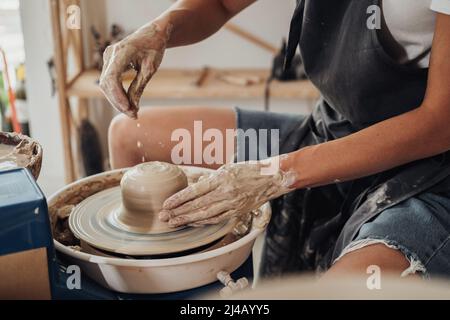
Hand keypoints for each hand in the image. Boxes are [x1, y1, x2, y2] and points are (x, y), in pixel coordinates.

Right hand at [99, 21, 170, 117]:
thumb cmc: (154, 48)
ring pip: (106, 85)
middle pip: (107, 84)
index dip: (118, 96)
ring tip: (133, 112)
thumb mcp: (150, 68)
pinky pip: (109, 82)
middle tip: (134, 115)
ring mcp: (108, 57)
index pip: (112, 78)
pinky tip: (129, 104)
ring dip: (117, 100)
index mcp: (122, 51)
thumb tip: (132, 107)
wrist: (153, 33)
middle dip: (118, 102)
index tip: (129, 109)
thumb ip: (139, 86)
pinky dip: (118, 94)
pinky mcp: (109, 62)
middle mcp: (110, 54)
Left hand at [159, 160, 295, 226]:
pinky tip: (191, 223)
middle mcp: (226, 193)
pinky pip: (216, 219)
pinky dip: (202, 222)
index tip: (166, 204)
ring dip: (187, 220)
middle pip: (197, 205)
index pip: (195, 191)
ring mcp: (232, 204)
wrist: (270, 180)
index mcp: (221, 179)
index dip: (178, 199)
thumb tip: (193, 188)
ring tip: (174, 222)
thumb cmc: (247, 170)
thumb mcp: (227, 169)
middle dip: (178, 212)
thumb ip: (210, 180)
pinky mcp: (236, 212)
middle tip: (164, 217)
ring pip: (205, 215)